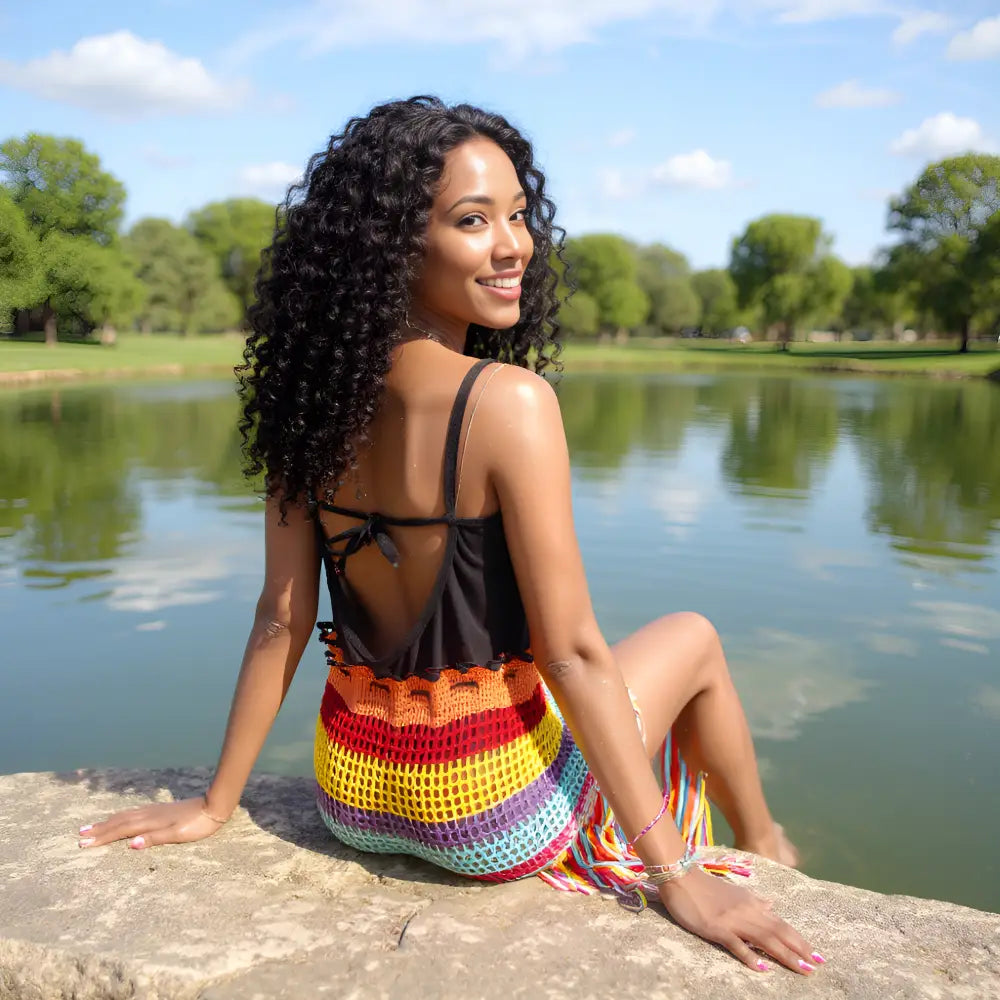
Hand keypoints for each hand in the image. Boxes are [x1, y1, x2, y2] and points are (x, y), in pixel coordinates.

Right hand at [77, 796, 227, 850]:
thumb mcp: (178, 834)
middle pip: (119, 822)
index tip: (83, 843)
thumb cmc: (197, 824)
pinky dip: (121, 817)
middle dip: (99, 829)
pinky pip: (133, 813)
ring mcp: (154, 811)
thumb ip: (155, 838)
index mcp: (150, 822)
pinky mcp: (159, 810)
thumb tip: (131, 844)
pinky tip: (120, 818)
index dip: (102, 836)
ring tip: (92, 826)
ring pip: (125, 816)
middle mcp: (149, 814)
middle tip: (79, 834)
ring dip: (108, 822)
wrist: (214, 806)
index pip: (121, 830)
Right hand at [658, 867, 823, 974]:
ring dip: (786, 955)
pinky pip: (736, 944)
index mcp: (751, 903)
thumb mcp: (733, 891)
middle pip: (779, 932)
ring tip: (803, 969)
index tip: (816, 954)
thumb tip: (772, 905)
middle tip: (818, 966)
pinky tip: (762, 968)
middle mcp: (747, 911)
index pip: (781, 924)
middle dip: (800, 950)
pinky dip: (750, 956)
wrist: (680, 876)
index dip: (800, 940)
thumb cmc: (705, 885)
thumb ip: (753, 900)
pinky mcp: (716, 928)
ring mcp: (732, 920)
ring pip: (765, 939)